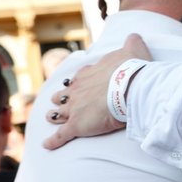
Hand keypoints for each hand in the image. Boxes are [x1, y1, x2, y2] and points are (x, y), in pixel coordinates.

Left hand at [43, 34, 151, 149]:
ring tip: (51, 117)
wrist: (128, 87)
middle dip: (62, 98)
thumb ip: (132, 43)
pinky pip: (61, 135)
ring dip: (55, 115)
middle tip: (60, 101)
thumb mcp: (133, 49)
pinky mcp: (76, 125)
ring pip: (59, 113)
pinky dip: (53, 141)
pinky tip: (47, 145)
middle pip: (64, 95)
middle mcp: (77, 90)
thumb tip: (134, 36)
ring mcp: (74, 108)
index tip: (74, 84)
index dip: (76, 82)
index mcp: (88, 74)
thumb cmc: (131, 70)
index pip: (78, 78)